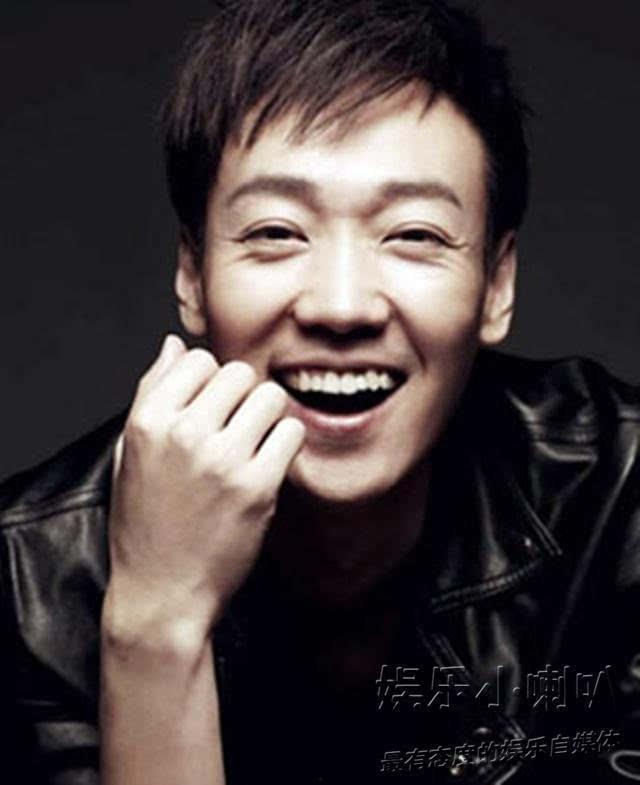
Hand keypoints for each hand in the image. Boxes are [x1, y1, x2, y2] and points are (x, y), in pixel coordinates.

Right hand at [104, 334, 304, 647]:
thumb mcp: (130, 452)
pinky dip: (286, 443)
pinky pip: (292, 433)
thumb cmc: (144, 523)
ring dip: (268, 416)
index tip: (210, 407)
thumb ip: (151, 393)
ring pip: (270, 397)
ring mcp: (223, 460)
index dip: (208, 381)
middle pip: (238, 373)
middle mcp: (184, 434)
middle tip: (236, 426)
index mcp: (148, 422)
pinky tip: (268, 463)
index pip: (196, 359)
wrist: (162, 592)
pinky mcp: (258, 487)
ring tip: (254, 443)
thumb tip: (174, 343)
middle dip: (241, 395)